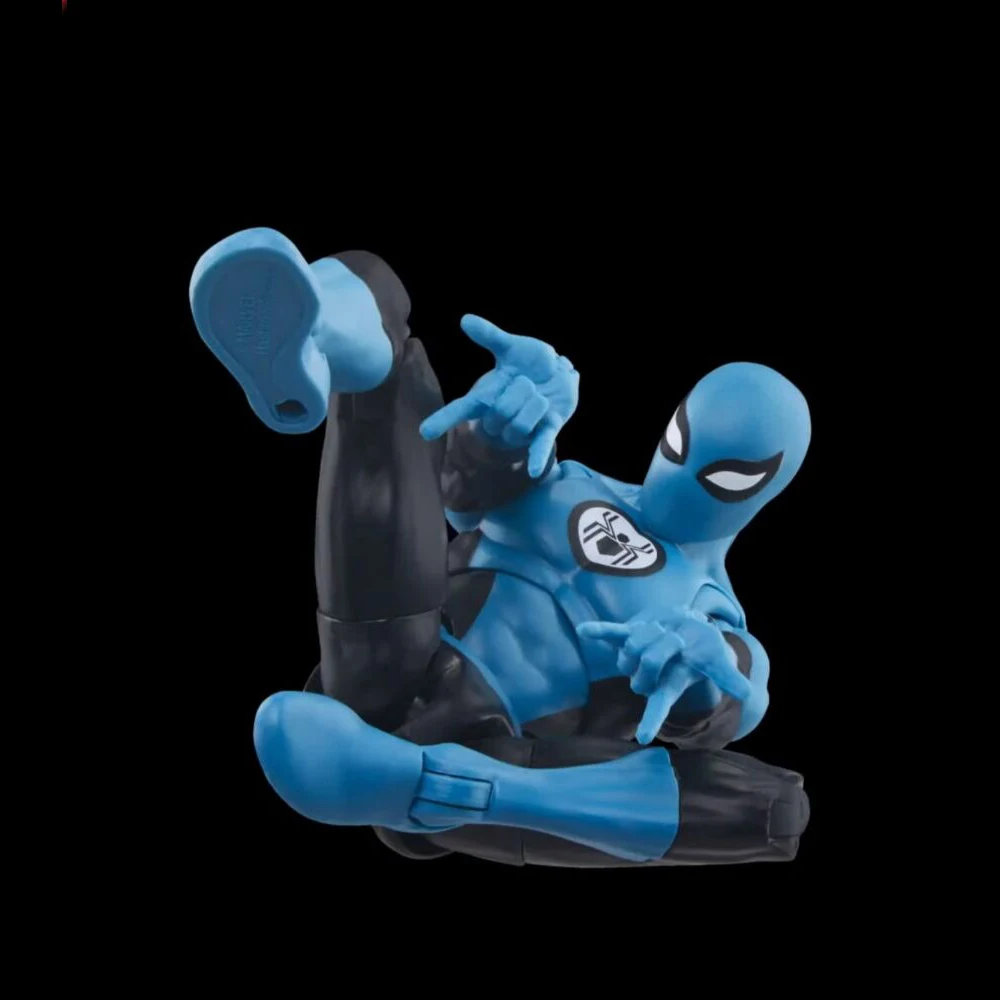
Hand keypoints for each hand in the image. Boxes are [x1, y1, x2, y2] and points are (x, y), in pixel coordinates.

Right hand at [419, 314, 579, 477]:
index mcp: (488, 396)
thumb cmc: (530, 361)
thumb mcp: (511, 347)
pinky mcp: (546, 429)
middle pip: (501, 412)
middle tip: (529, 381)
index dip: (443, 419)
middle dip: (519, 391)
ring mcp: (523, 425)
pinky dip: (538, 456)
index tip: (425, 432)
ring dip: (536, 403)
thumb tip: (465, 319)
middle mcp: (501, 415)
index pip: (461, 409)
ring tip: (542, 395)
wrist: (560, 373)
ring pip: (522, 423)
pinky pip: (539, 444)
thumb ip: (490, 336)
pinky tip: (535, 470)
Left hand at [577, 610, 751, 744]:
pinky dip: (598, 631)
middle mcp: (648, 672)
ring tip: (663, 631)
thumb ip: (729, 677)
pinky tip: (584, 630)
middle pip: (645, 666)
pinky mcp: (629, 633)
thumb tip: (747, 692)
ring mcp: (636, 652)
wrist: (686, 627)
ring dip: (645, 636)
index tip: (642, 736)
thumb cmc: (703, 648)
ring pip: (630, 648)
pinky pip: (611, 632)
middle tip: (674, 640)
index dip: (652, 719)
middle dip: (658, 651)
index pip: (660, 704)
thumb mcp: (717, 662)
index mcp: (670, 683)